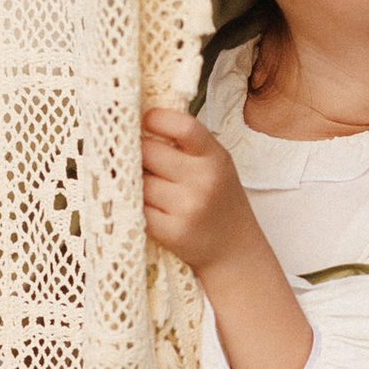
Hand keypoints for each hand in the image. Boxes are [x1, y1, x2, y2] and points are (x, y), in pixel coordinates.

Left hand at [141, 104, 250, 274]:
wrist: (235, 249)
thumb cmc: (218, 201)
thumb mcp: (214, 165)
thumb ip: (185, 145)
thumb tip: (134, 126)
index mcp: (215, 157)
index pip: (183, 126)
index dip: (156, 119)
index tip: (145, 122)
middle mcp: (204, 180)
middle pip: (148, 152)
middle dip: (137, 154)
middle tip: (138, 161)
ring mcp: (188, 207)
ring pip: (138, 182)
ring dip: (134, 184)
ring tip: (146, 189)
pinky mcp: (173, 232)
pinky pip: (137, 209)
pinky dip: (135, 207)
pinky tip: (147, 208)